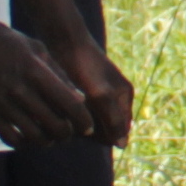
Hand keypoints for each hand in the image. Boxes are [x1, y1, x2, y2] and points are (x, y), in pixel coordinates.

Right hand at [0, 12, 94, 143]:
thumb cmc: (3, 40)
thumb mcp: (35, 48)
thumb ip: (58, 73)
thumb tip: (79, 98)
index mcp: (36, 71)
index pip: (70, 105)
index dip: (83, 120)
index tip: (87, 125)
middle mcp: (20, 90)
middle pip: (55, 126)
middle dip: (67, 133)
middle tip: (68, 130)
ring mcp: (1, 103)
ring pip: (35, 137)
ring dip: (48, 140)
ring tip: (50, 135)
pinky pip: (11, 139)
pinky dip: (25, 143)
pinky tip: (29, 136)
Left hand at [54, 33, 136, 150]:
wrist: (65, 40)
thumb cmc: (85, 66)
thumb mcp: (101, 95)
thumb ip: (113, 120)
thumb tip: (122, 145)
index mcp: (125, 97)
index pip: (118, 132)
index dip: (102, 136)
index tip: (84, 128)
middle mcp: (115, 97)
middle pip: (105, 127)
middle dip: (89, 129)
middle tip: (72, 120)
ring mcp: (100, 93)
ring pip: (91, 120)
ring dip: (79, 122)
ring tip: (65, 114)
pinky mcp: (84, 90)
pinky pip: (80, 111)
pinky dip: (72, 115)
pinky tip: (60, 112)